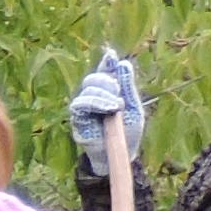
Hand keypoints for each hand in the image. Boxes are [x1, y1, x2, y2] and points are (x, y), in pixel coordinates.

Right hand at [67, 45, 147, 170]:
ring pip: (86, 90)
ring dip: (102, 94)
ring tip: (116, 105)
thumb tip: (123, 63)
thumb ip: (128, 86)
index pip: (104, 72)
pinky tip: (108, 110)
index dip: (106, 63)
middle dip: (105, 80)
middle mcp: (94, 98)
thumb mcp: (133, 106)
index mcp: (109, 92)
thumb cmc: (128, 131)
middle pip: (93, 78)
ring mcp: (84, 109)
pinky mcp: (78, 120)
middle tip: (118, 90)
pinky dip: (94, 103)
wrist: (121, 153)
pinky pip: (79, 105)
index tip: (111, 57)